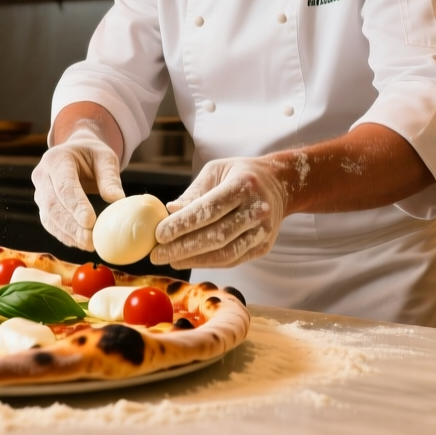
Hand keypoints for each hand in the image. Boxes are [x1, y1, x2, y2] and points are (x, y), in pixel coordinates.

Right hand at [31, 122, 124, 250]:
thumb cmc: (92, 155)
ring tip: (88, 245)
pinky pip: (49, 223)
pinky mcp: (41, 205)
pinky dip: (64, 235)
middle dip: (71, 225)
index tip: (90, 222)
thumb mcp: (105, 158)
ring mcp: (38, 191)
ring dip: (68, 234)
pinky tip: (79, 243)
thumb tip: (117, 200)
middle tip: (90, 240)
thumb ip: (110, 178)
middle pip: (53, 204)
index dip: (75, 205)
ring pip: (49, 217)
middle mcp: (42, 175)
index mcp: (57, 159)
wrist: (75, 153)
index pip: (64, 185)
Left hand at [151, 156, 291, 268]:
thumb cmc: (239, 175)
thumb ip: (193, 193)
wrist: (279, 185)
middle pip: (217, 235)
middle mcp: (257, 209)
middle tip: (156, 255)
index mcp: (244, 185)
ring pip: (225, 253)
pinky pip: (232, 260)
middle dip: (183, 247)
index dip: (183, 224)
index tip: (159, 234)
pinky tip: (188, 261)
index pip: (210, 209)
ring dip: (193, 260)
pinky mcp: (263, 247)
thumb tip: (169, 211)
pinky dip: (208, 263)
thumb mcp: (215, 171)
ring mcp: (263, 231)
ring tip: (169, 260)